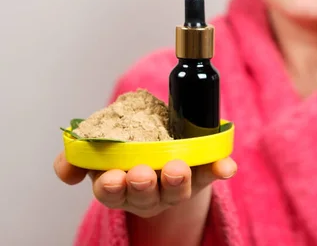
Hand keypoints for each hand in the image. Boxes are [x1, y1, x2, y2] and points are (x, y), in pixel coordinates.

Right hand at [53, 151, 236, 218]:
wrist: (158, 144)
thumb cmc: (125, 146)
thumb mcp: (97, 148)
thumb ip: (77, 156)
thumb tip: (65, 170)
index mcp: (119, 185)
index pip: (111, 193)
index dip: (111, 187)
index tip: (112, 177)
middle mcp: (147, 192)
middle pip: (144, 196)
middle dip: (143, 185)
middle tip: (142, 174)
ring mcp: (175, 186)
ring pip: (176, 190)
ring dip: (177, 180)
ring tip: (177, 167)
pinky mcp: (201, 175)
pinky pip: (212, 174)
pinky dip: (220, 169)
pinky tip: (226, 166)